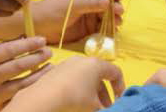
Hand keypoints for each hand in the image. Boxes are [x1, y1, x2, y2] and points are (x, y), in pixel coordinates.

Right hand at [0, 36, 53, 111]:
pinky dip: (25, 86)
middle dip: (37, 58)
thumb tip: (25, 37)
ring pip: (21, 84)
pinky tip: (34, 78)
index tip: (42, 39)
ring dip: (38, 74)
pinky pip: (15, 96)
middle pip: (18, 67)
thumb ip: (1, 47)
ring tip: (49, 65)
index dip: (28, 44)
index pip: (10, 50)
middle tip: (49, 51)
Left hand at [8, 56, 124, 111]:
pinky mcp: (56, 69)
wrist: (45, 97)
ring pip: (86, 77)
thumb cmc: (76, 98)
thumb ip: (105, 107)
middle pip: (100, 75)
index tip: (119, 101)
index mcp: (96, 64)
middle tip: (106, 108)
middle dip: (105, 94)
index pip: (116, 72)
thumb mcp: (94, 106)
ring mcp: (68, 63)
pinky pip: (73, 78)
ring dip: (92, 92)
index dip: (121, 87)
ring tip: (91, 107)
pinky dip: (79, 88)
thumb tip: (107, 109)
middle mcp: (83, 59)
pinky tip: (76, 101)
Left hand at [33, 0, 123, 43]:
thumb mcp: (75, 4)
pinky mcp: (89, 26)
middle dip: (115, 5)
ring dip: (114, 17)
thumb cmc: (55, 9)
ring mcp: (90, 12)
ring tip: (117, 22)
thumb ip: (92, 3)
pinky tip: (113, 30)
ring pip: (107, 14)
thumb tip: (109, 1)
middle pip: (108, 0)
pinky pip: (103, 26)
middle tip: (119, 11)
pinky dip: (109, 28)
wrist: (42, 26)